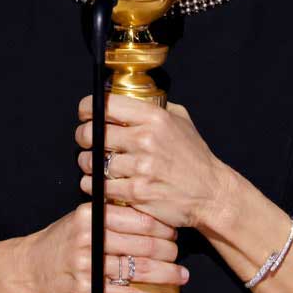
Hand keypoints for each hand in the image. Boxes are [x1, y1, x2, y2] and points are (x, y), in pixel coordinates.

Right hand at [22, 201, 189, 292]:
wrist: (29, 269)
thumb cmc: (62, 243)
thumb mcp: (82, 220)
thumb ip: (110, 216)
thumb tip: (151, 217)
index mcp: (92, 216)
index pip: (138, 219)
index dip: (162, 228)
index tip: (174, 234)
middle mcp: (90, 238)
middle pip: (143, 244)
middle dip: (168, 252)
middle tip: (179, 257)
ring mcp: (87, 265)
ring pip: (138, 270)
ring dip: (166, 275)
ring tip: (181, 277)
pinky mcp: (86, 291)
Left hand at [75, 94, 235, 230]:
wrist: (209, 193)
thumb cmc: (194, 157)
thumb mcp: (181, 121)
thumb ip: (155, 108)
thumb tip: (129, 100)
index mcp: (155, 118)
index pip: (106, 105)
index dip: (87, 109)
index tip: (85, 114)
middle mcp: (146, 139)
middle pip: (93, 134)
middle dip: (83, 137)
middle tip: (86, 141)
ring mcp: (141, 167)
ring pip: (93, 162)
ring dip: (88, 164)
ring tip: (94, 164)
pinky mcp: (136, 192)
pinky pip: (99, 186)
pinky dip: (93, 185)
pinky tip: (98, 183)